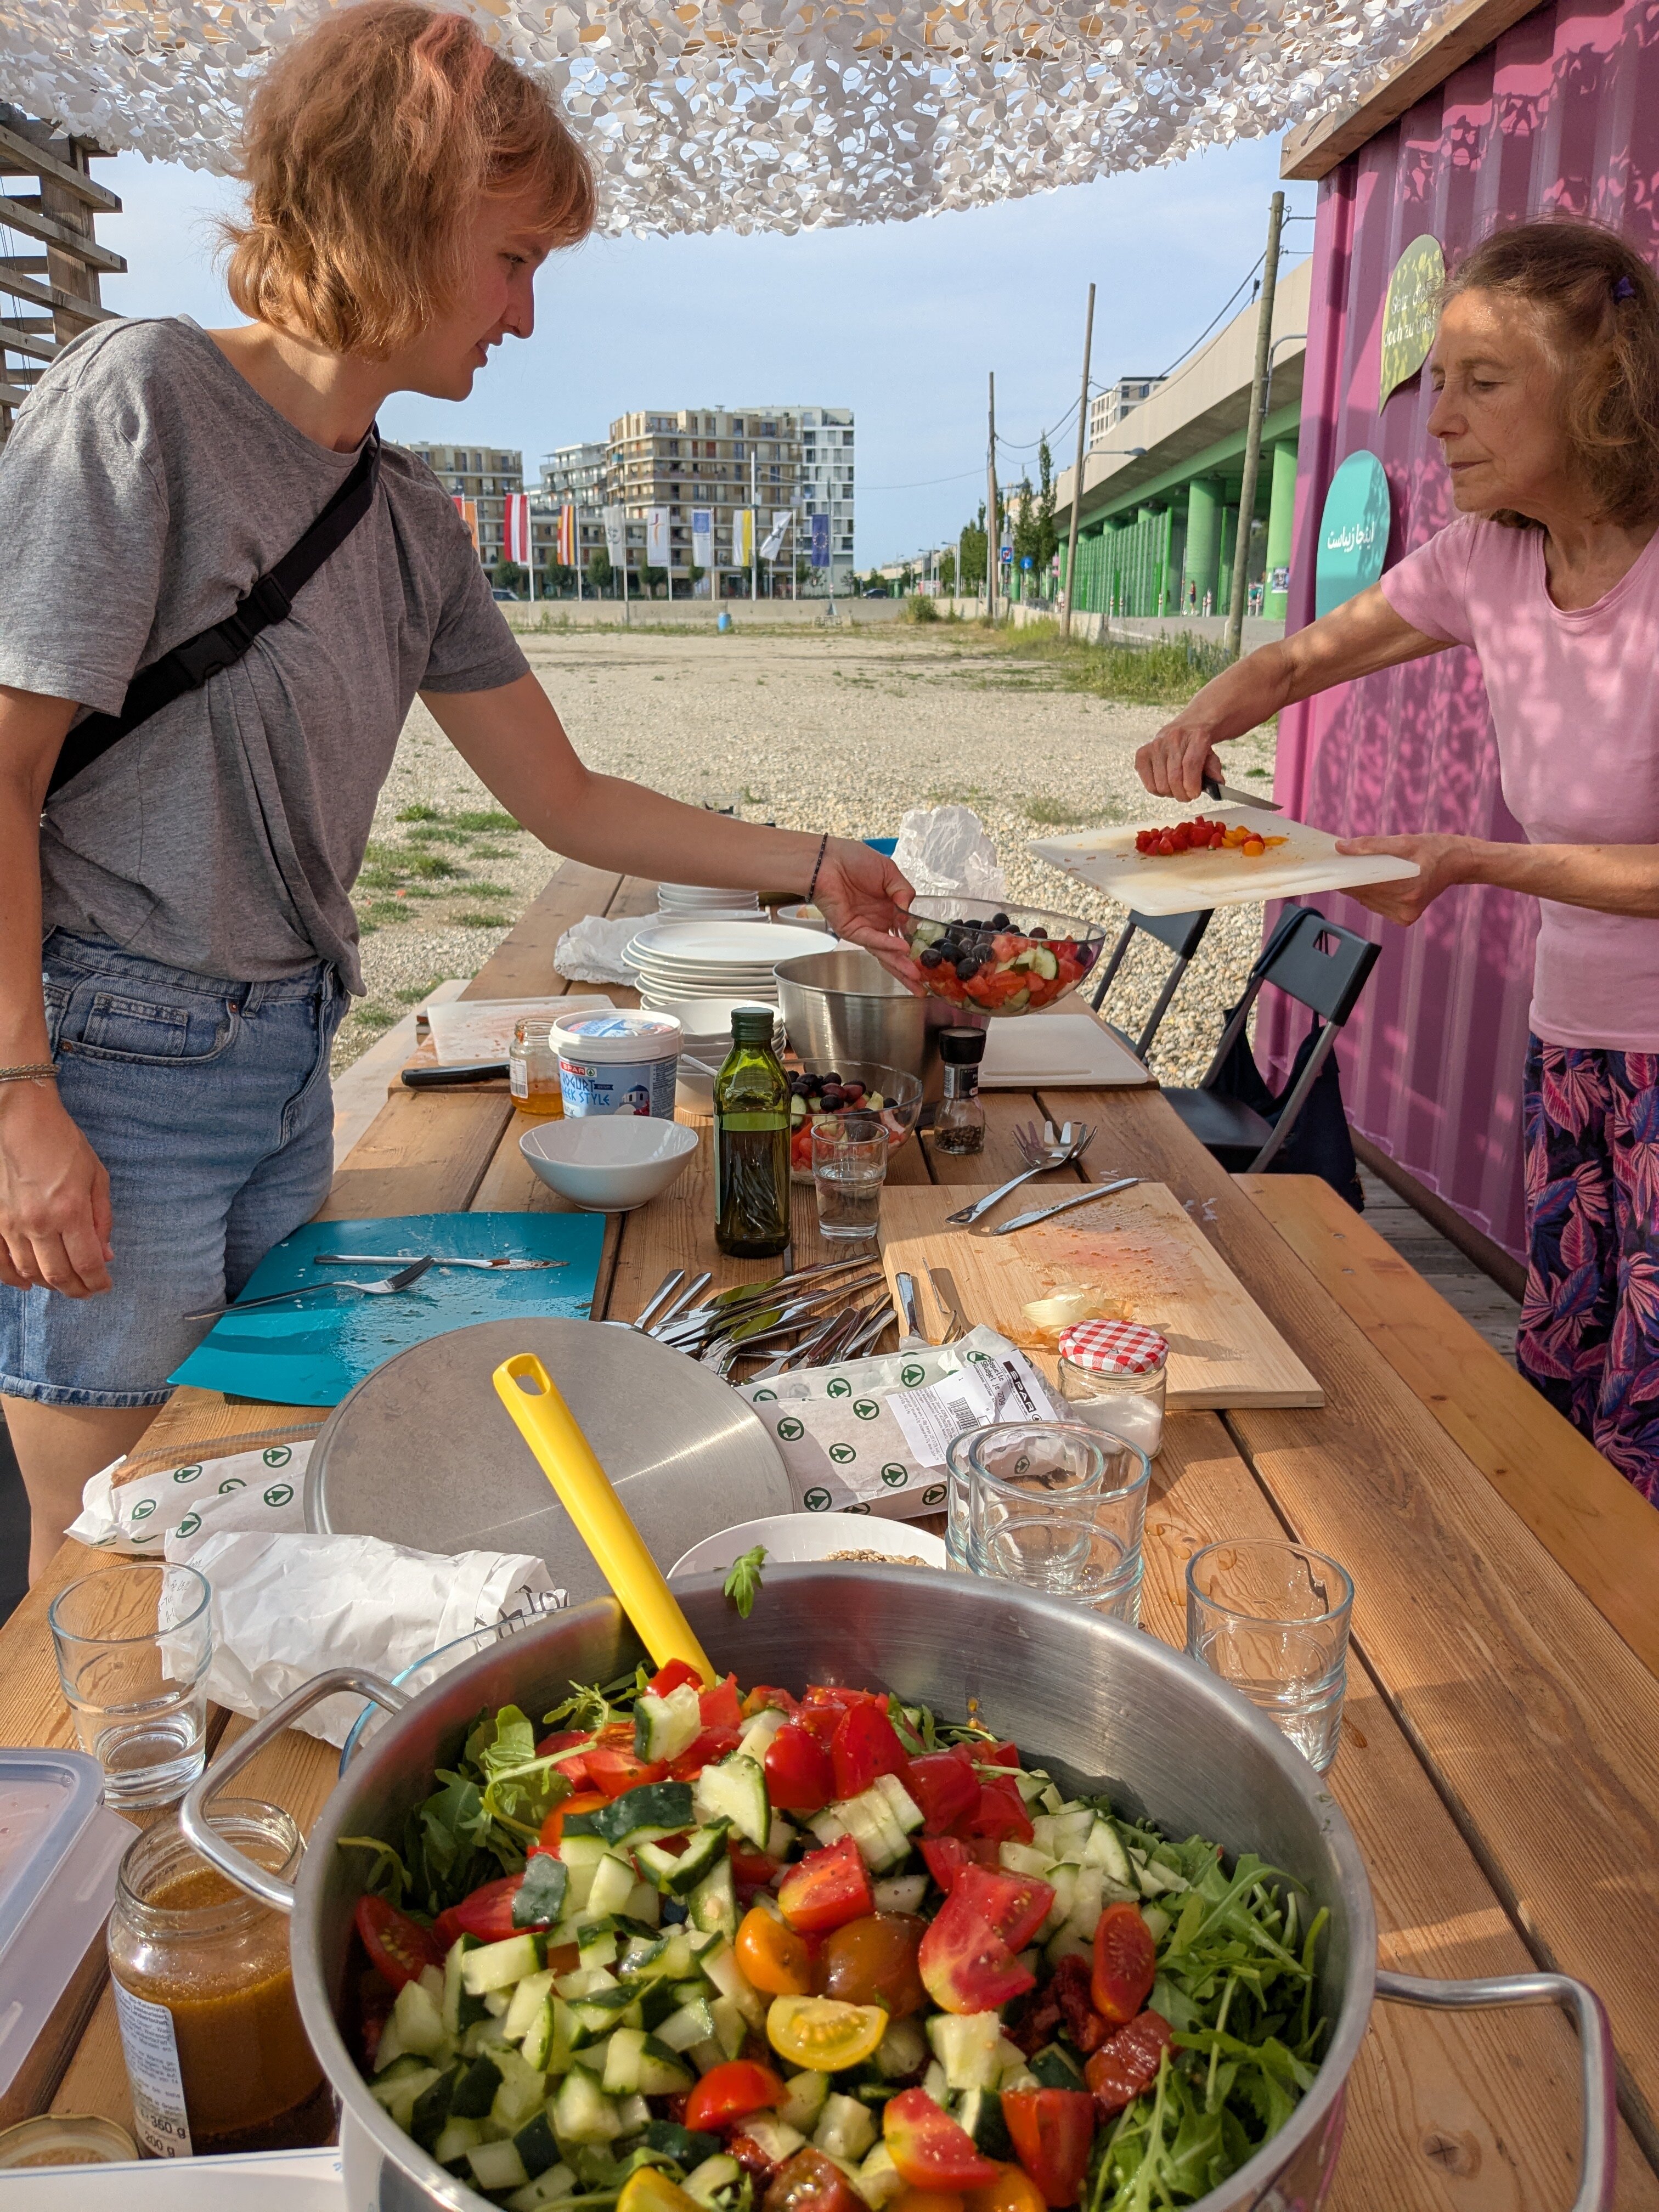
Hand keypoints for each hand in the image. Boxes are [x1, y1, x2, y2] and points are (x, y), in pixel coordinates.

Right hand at [0, 1081, 113, 1295]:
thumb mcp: (96, 1175)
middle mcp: (39, 1223)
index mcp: (70, 1211)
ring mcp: (10, 1224)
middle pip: (59, 1275)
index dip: (98, 1282)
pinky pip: (0, 1261)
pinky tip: (26, 1283)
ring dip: (49, 1285)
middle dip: (77, 1290)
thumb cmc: (60, 1141)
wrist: (17, 1118)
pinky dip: (13, 1277)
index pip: (87, 1263)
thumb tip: (105, 1254)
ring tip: (64, 1285)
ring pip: (29, 1271)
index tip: (105, 1287)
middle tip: (87, 1292)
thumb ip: (102, 1218)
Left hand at [809, 837, 921, 986]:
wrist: (828, 859)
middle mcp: (877, 923)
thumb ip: (904, 891)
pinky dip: (886, 944)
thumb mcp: (889, 872)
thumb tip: (910, 912)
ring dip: (900, 964)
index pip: (905, 935)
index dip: (917, 947)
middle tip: (922, 987)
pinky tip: (901, 949)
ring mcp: (865, 929)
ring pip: (884, 952)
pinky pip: (871, 939)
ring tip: (915, 976)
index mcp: (888, 910)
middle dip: (908, 970)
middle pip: (895, 953)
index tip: (930, 960)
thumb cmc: (853, 860)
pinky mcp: (850, 930)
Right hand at [1135, 713, 1225, 802]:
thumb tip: (1217, 784)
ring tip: (1176, 790)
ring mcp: (1156, 745)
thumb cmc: (1198, 745)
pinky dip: (1156, 790)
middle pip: (1174, 777)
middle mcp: (1174, 738)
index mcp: (1196, 736)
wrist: (1186, 727)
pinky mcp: (1143, 753)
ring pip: (1160, 784)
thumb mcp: (1211, 754)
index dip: (1192, 785)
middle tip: (1187, 795)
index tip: (1194, 794)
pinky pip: (1147, 782)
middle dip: (1182, 794)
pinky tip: (1164, 786)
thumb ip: (1214, 770)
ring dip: (1170, 794)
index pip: (1190, 765)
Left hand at [1332, 833, 1472, 924]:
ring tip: (1356, 870)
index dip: (1343, 875)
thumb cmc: (1433, 848)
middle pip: (1363, 893)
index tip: (1329, 866)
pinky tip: (1374, 882)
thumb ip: (1371, 845)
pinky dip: (1371, 894)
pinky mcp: (1405, 919)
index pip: (1363, 883)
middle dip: (1349, 879)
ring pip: (1367, 901)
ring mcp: (1405, 915)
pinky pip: (1376, 906)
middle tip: (1338, 864)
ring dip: (1359, 887)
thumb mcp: (1404, 841)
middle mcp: (1406, 906)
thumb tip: (1341, 847)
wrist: (1458, 863)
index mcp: (1408, 887)